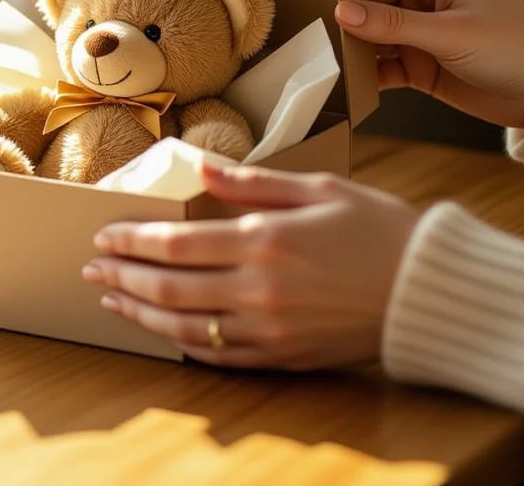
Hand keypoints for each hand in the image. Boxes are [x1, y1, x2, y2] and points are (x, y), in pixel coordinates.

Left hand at [83, 163, 419, 369]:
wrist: (430, 290)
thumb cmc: (380, 230)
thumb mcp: (319, 189)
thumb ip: (253, 183)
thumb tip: (201, 168)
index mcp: (265, 240)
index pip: (175, 244)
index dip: (132, 240)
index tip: (104, 234)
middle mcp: (259, 290)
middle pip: (169, 286)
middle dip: (123, 275)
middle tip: (93, 266)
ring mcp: (270, 329)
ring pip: (185, 327)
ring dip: (141, 312)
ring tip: (111, 297)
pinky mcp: (284, 356)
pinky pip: (219, 356)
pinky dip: (183, 344)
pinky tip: (163, 331)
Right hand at [335, 0, 523, 128]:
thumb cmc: (514, 46)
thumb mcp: (450, 33)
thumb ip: (393, 24)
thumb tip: (343, 12)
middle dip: (340, 4)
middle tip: (307, 15)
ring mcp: (419, 29)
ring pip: (369, 29)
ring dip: (350, 41)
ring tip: (319, 50)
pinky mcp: (418, 62)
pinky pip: (380, 64)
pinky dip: (364, 72)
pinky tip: (345, 80)